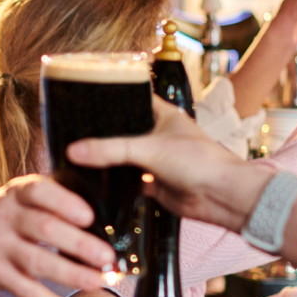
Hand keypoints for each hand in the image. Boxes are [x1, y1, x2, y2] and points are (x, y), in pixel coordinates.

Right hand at [0, 174, 115, 296]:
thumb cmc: (8, 214)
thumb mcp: (21, 196)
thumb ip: (53, 199)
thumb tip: (102, 214)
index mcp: (16, 193)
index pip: (38, 192)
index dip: (64, 203)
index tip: (88, 216)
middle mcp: (5, 217)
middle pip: (43, 228)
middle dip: (78, 244)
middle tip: (106, 256)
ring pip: (37, 262)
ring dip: (70, 274)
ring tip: (98, 281)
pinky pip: (26, 291)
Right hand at [66, 97, 271, 232]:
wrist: (223, 198)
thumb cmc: (200, 162)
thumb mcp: (149, 149)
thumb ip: (110, 150)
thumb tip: (74, 150)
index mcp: (162, 115)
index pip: (131, 98)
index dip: (109, 98)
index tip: (82, 99)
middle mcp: (158, 134)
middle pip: (123, 130)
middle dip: (102, 134)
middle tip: (72, 130)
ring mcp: (156, 159)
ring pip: (124, 157)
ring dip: (107, 159)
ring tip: (76, 154)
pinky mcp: (154, 183)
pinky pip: (128, 180)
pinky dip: (114, 182)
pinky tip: (93, 180)